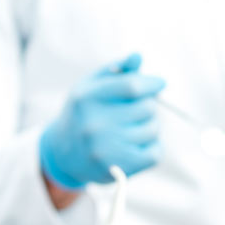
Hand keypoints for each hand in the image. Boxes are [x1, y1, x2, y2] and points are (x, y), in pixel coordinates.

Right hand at [40, 53, 165, 189]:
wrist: (65, 154)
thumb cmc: (85, 113)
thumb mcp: (92, 87)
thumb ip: (116, 71)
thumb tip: (138, 56)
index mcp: (87, 98)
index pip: (133, 86)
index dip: (152, 84)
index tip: (160, 83)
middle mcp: (95, 124)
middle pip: (148, 108)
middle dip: (147, 107)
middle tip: (134, 112)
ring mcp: (107, 148)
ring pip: (153, 130)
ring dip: (150, 128)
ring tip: (132, 130)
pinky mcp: (120, 168)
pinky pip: (155, 152)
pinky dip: (153, 148)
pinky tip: (137, 146)